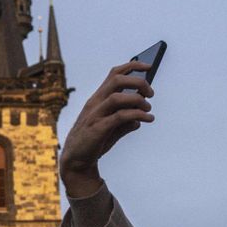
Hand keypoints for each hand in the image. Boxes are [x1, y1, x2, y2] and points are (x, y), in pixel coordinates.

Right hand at [60, 61, 154, 197]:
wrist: (76, 161)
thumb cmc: (92, 142)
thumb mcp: (111, 129)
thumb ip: (125, 122)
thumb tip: (139, 120)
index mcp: (98, 98)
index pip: (114, 74)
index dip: (132, 66)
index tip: (148, 66)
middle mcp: (95, 102)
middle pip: (117, 80)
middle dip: (138, 82)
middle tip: (150, 93)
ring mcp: (95, 115)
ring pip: (118, 97)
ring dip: (138, 100)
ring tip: (148, 110)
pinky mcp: (98, 129)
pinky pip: (120, 117)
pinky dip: (137, 116)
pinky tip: (146, 119)